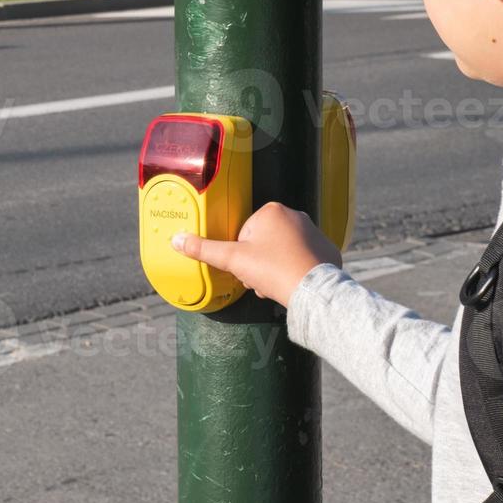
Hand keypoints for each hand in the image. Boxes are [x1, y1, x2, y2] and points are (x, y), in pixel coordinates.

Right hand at [171, 203, 341, 307]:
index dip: (242, 255)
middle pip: (263, 242)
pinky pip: (302, 258)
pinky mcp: (326, 249)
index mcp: (271, 211)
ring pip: (282, 251)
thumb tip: (176, 240)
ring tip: (276, 284)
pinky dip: (294, 270)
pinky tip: (292, 284)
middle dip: (258, 263)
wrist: (312, 291)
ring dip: (274, 268)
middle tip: (261, 279)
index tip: (248, 268)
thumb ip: (204, 249)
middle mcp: (295, 215)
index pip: (245, 233)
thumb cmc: (272, 270)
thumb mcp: (233, 260)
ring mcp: (314, 231)